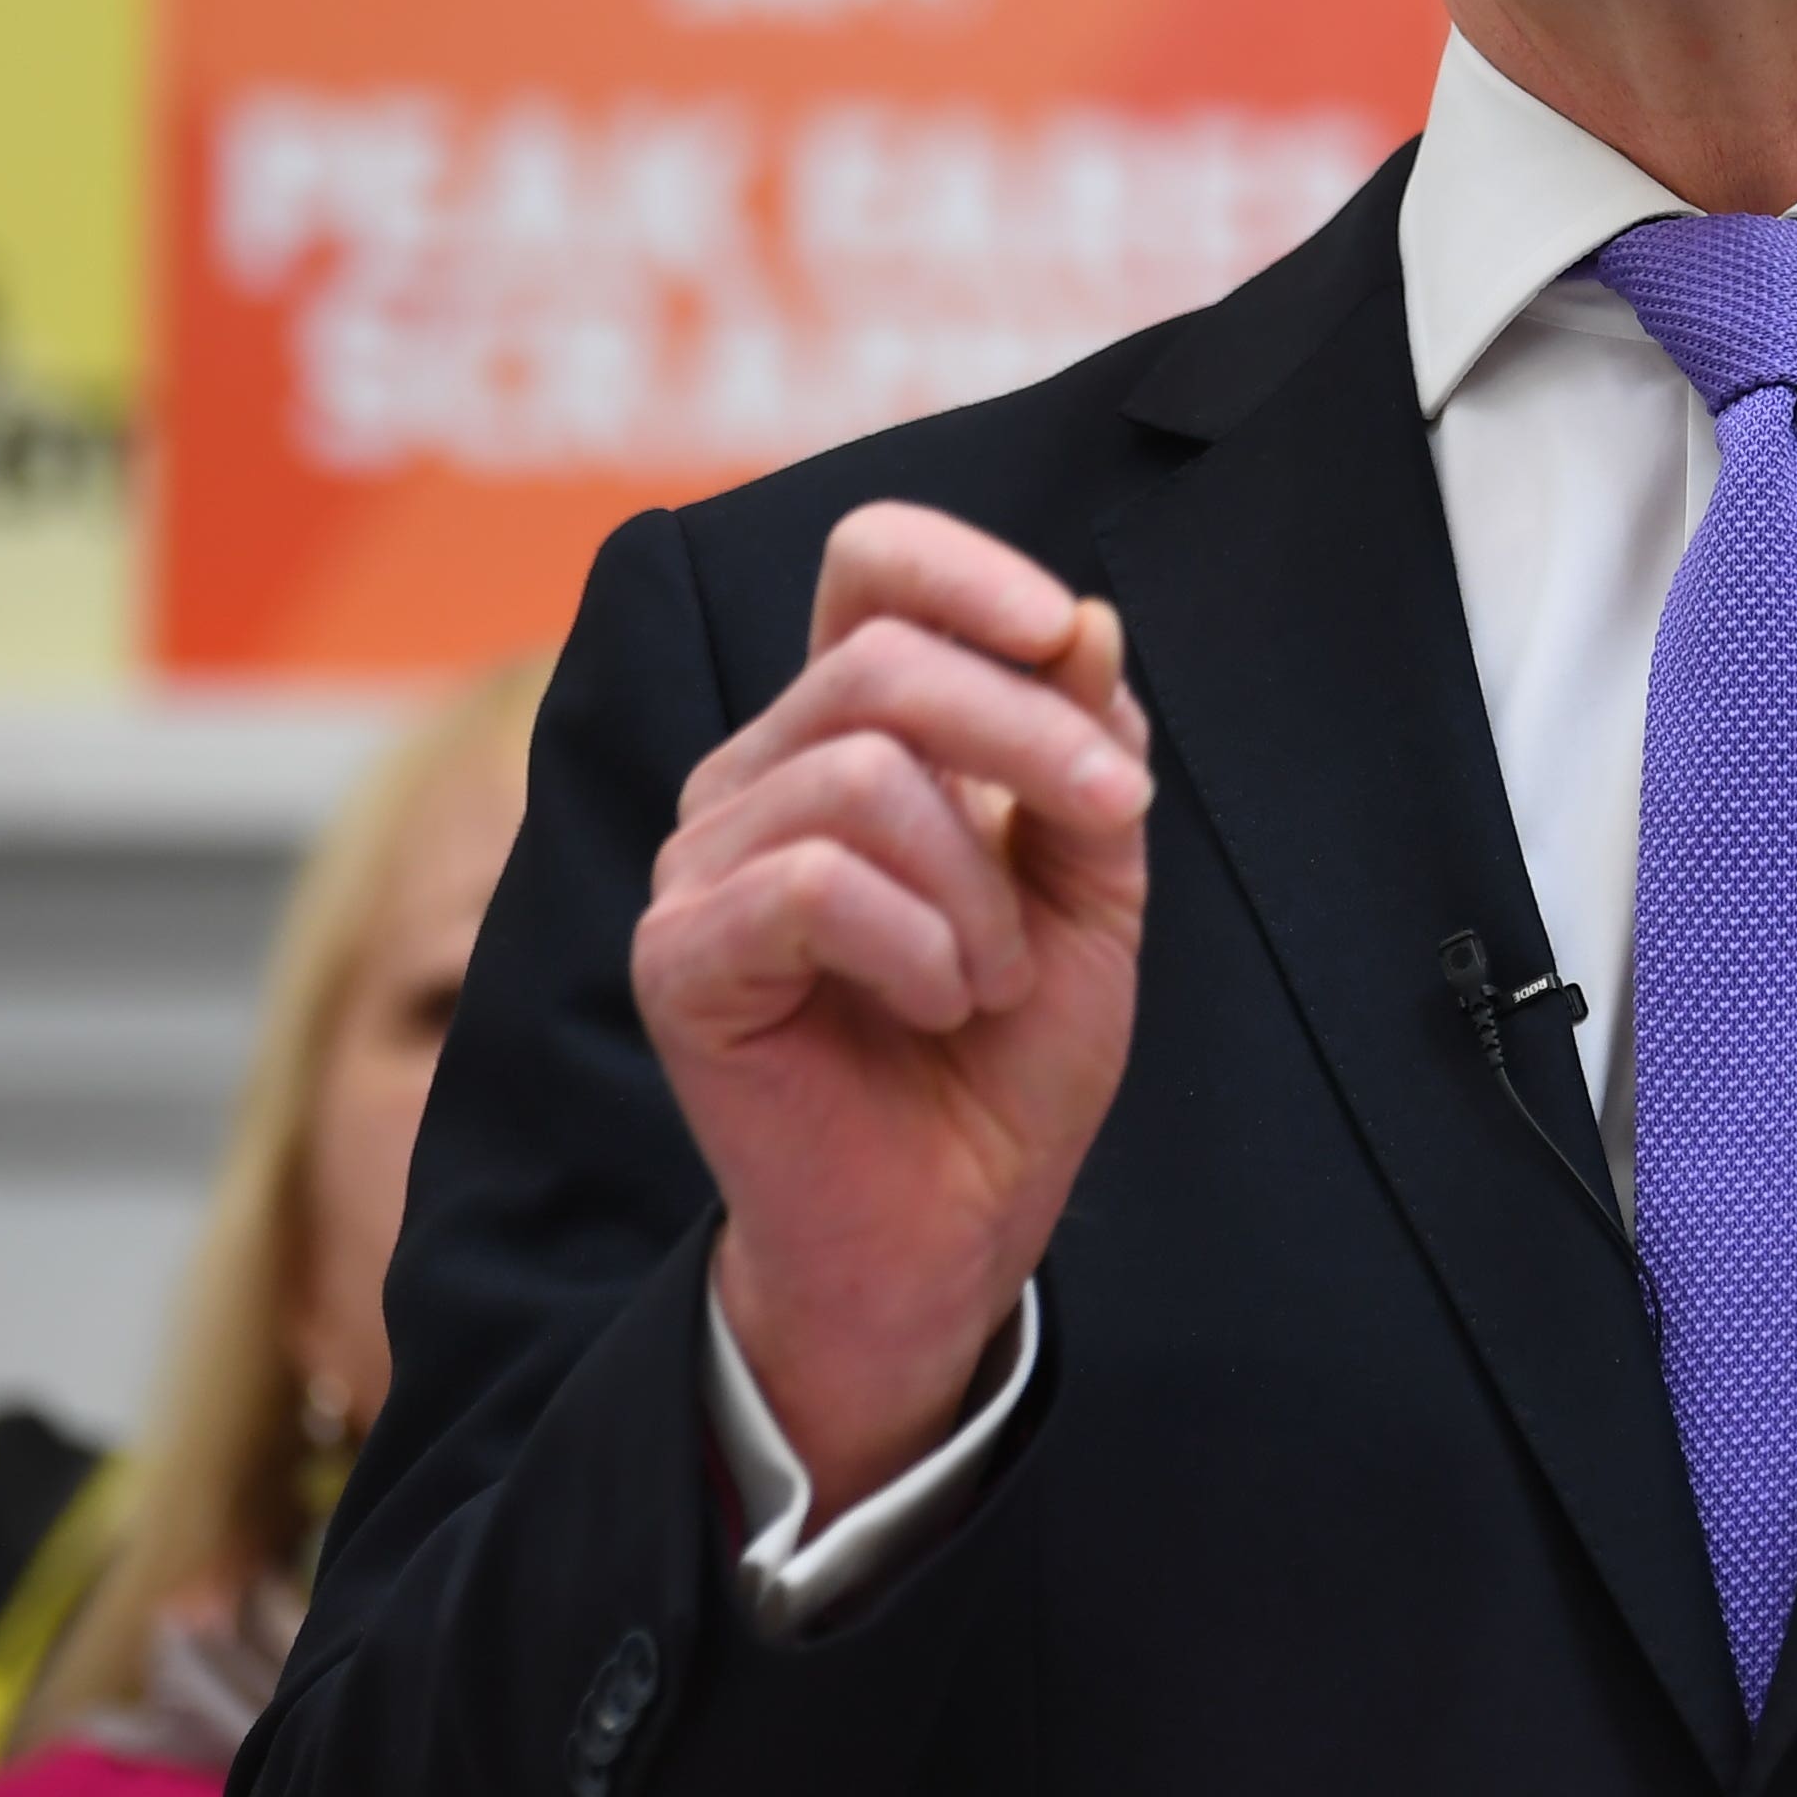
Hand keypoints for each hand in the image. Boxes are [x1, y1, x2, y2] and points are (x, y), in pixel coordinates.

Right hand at [637, 503, 1154, 1514]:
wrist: (953, 1229)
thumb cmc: (1005, 1056)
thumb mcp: (1089, 889)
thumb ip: (1087, 757)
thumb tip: (1087, 623)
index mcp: (849, 732)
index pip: (868, 567)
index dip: (963, 568)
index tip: (1063, 632)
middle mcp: (758, 773)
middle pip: (881, 662)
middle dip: (1029, 733)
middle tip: (1117, 823)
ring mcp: (702, 862)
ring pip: (861, 775)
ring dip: (979, 887)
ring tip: (994, 978)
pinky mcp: (679, 957)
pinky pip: (814, 885)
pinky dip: (918, 944)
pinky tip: (940, 1003)